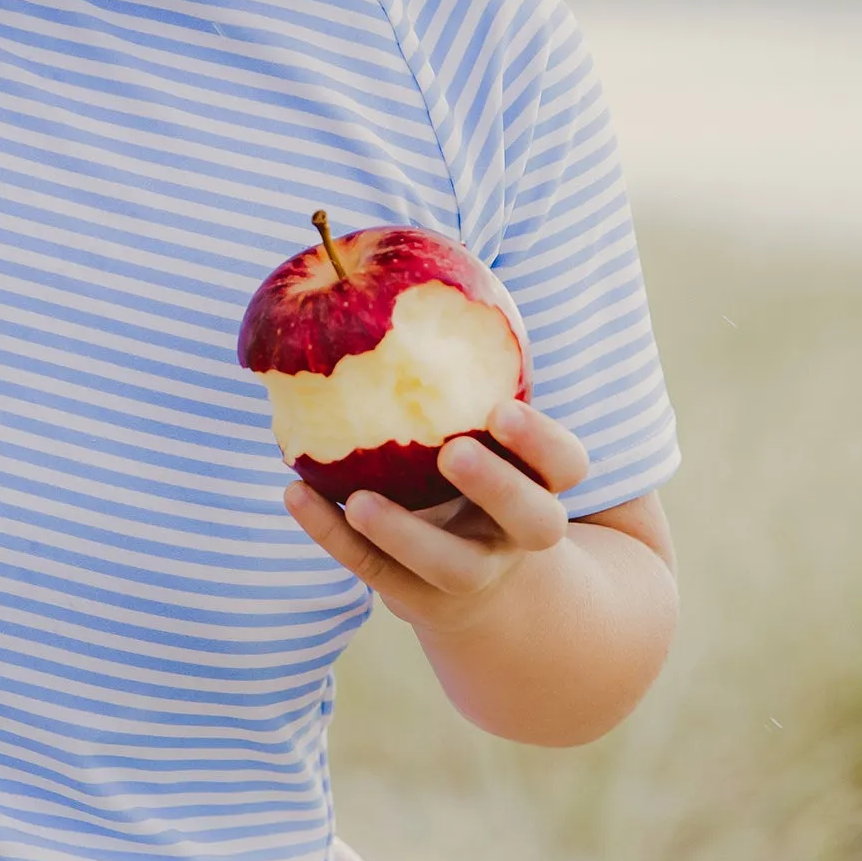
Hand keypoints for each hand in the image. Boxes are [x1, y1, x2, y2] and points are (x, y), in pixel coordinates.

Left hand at [283, 399, 590, 638]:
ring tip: (360, 500)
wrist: (480, 579)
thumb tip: (404, 263)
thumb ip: (462, 369)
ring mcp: (472, 571)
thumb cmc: (471, 463)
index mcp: (543, 483)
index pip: (567, 465)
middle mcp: (518, 532)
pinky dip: (333, 535)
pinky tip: (294, 495)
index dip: (541, 440)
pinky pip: (376, 572)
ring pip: (453, 567)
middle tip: (452, 451)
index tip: (498, 409)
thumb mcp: (482, 425)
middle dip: (496, 487)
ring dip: (407, 533)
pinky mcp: (420, 597)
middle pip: (533, 521)